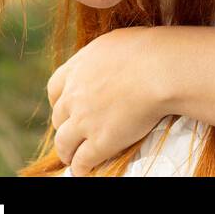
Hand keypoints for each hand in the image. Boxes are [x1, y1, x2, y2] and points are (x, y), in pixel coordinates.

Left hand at [46, 26, 170, 176]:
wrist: (159, 69)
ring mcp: (84, 120)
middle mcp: (75, 94)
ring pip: (63, 143)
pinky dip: (81, 168)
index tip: (67, 107)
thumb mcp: (114, 43)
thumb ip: (100, 57)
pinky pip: (82, 161)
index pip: (55, 88)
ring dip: (67, 152)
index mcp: (78, 68)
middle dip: (65, 125)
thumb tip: (103, 63)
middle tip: (75, 132)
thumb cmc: (147, 50)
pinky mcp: (99, 142)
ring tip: (73, 157)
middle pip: (59, 117)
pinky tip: (86, 170)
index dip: (59, 101)